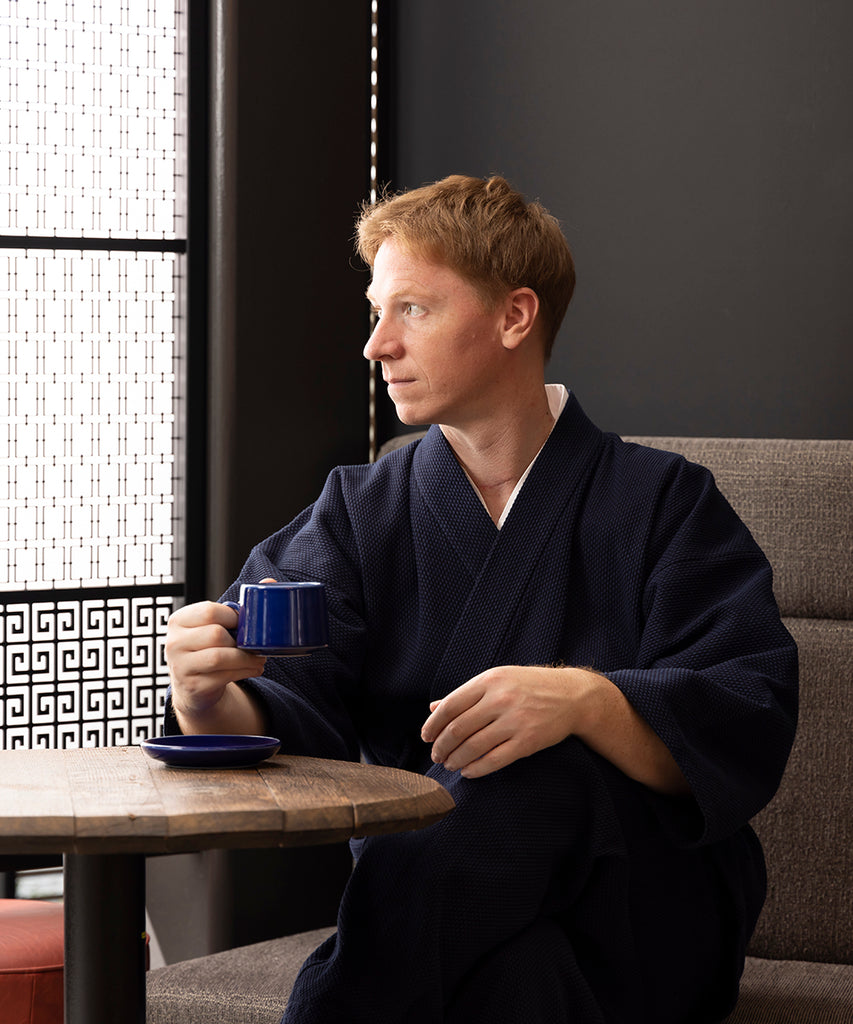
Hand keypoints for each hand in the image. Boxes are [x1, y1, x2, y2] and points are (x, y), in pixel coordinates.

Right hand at [165, 600, 266, 718]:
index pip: (209, 611)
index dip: (233, 617)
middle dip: (240, 641)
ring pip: (220, 656)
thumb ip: (237, 606)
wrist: (193, 686)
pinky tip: (254, 669)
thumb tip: (269, 582)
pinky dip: (245, 672)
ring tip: (259, 659)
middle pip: (216, 634)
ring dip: (246, 658)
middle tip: (254, 645)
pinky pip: (223, 676)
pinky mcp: (192, 686)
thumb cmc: (208, 649)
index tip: (244, 624)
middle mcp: (174, 642)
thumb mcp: (214, 626)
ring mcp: (180, 666)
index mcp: (179, 620)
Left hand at [421, 665, 601, 778]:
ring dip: (456, 759)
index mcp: (489, 681)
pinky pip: (494, 760)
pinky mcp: (528, 741)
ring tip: (449, 764)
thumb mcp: (497, 680)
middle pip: (458, 728)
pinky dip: (476, 769)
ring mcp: (515, 720)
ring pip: (473, 747)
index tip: (425, 737)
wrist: (571, 695)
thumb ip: (466, 694)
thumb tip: (433, 708)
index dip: (433, 724)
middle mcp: (500, 699)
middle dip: (441, 746)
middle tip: (436, 755)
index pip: (450, 705)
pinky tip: (468, 771)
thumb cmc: (529, 686)